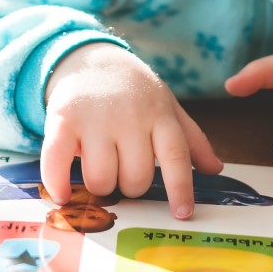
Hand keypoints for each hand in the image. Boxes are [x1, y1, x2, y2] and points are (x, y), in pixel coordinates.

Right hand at [42, 43, 223, 219]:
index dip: (180, 188)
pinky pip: (57, 160)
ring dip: (100, 186)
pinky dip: (58, 183)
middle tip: (123, 171)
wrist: (90, 58)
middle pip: (134, 178)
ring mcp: (95, 119)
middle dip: (130, 186)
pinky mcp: (63, 119)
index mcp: (159, 116)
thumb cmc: (133, 91)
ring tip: (99, 169)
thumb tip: (215, 169)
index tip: (182, 213)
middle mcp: (129, 117)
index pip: (175, 156)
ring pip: (101, 179)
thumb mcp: (166, 106)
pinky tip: (62, 195)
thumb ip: (191, 139)